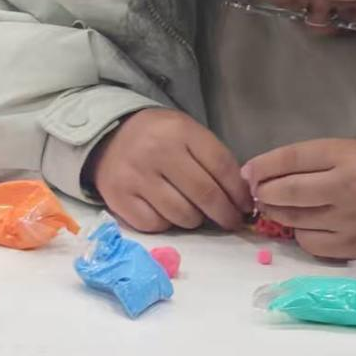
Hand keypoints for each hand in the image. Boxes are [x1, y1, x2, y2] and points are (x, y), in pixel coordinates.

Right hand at [84, 108, 253, 231]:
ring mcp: (134, 177)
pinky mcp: (118, 198)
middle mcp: (156, 152)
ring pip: (182, 215)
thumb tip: (240, 198)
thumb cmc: (157, 138)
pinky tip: (166, 212)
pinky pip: (155, 224)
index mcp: (179, 131)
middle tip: (230, 220)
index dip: (239, 192)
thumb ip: (213, 159)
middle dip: (225, 213)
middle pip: (205, 194)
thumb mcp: (187, 134)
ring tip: (194, 212)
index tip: (245, 206)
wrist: (109, 137)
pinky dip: (166, 223)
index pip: (221, 167)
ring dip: (195, 219)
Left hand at [243, 138, 355, 259]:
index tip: (248, 172)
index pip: (291, 159)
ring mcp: (350, 221)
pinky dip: (299, 233)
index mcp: (346, 157)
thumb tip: (252, 172)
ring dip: (276, 212)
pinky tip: (305, 224)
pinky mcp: (352, 247)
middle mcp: (347, 189)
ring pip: (293, 219)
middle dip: (264, 191)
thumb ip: (300, 160)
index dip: (262, 166)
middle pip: (287, 191)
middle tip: (260, 191)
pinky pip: (309, 243)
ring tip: (279, 206)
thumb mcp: (342, 150)